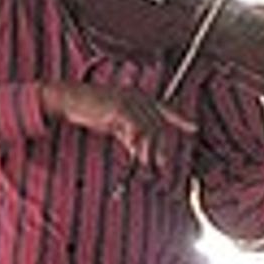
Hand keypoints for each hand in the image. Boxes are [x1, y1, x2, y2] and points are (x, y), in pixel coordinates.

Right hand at [42, 82, 185, 154]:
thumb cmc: (89, 111)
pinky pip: (136, 128)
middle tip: (160, 165)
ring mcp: (130, 100)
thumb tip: (141, 154)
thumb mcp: (114, 124)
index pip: (165, 108)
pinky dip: (136, 143)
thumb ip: (129, 136)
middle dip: (159, 147)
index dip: (180, 118)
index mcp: (138, 97)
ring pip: (149, 129)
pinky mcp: (121, 107)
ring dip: (148, 150)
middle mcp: (138, 97)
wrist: (68, 100)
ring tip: (145, 165)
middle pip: (158, 125)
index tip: (194, 127)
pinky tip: (133, 152)